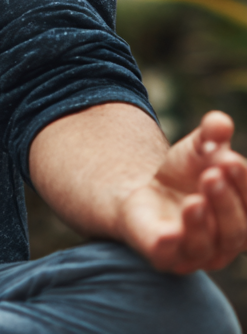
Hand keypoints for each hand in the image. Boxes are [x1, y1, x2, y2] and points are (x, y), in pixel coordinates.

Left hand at [119, 111, 246, 272]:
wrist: (140, 191)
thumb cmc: (182, 175)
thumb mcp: (196, 149)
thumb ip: (210, 136)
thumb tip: (220, 121)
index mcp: (242, 218)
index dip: (245, 186)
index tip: (230, 160)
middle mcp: (224, 243)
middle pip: (235, 230)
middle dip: (225, 202)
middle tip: (212, 174)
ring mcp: (192, 253)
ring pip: (205, 246)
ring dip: (201, 223)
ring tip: (194, 199)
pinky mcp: (161, 254)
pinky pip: (167, 255)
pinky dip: (170, 245)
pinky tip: (169, 233)